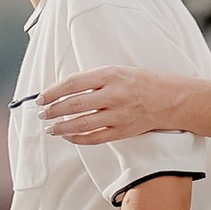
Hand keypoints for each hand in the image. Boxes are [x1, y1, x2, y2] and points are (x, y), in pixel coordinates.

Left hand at [40, 67, 180, 143]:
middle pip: (74, 104)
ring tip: (50, 127)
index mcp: (110, 75)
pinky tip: (68, 136)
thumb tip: (65, 88)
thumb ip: (94, 79)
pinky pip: (95, 138)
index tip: (42, 96)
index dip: (54, 91)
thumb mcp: (117, 70)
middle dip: (53, 110)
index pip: (73, 83)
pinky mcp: (122, 131)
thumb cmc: (142, 81)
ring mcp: (118, 115)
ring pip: (82, 124)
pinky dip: (78, 138)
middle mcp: (113, 95)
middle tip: (41, 113)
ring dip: (62, 127)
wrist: (169, 98)